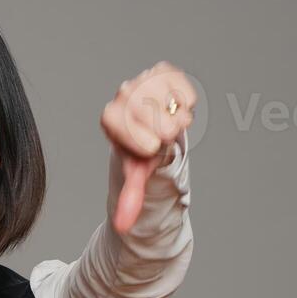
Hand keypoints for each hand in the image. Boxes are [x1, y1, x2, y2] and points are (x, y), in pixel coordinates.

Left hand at [100, 62, 194, 233]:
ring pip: (175, 107)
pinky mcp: (162, 69)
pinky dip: (186, 101)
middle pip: (162, 125)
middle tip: (160, 134)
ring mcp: (141, 79)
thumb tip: (122, 227)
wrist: (152, 124)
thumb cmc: (141, 150)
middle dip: (168, 135)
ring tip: (167, 120)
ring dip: (177, 119)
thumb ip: (129, 198)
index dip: (154, 148)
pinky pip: (185, 91)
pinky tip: (174, 105)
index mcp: (110, 119)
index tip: (148, 145)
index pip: (147, 142)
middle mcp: (121, 95)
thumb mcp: (135, 173)